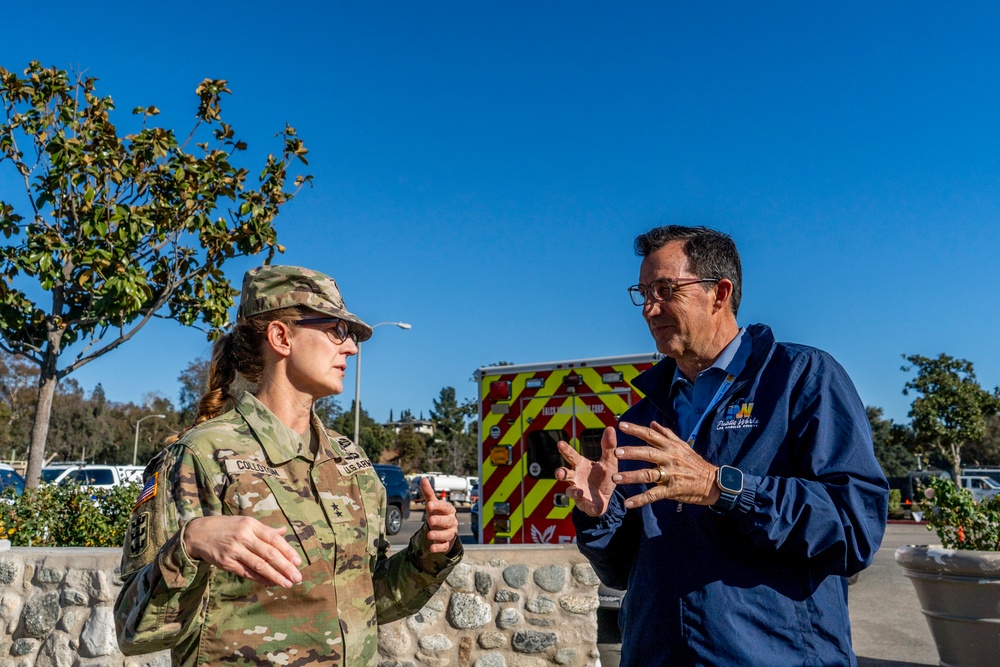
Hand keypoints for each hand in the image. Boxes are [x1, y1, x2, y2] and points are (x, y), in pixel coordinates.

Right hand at [183, 516, 302, 587]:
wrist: (198, 533)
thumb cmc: (227, 527)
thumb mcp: (246, 523)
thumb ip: (265, 530)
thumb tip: (283, 532)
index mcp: (251, 525)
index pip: (274, 539)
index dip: (288, 551)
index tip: (298, 562)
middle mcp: (244, 536)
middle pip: (269, 553)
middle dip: (285, 567)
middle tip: (297, 577)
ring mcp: (234, 550)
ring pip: (259, 565)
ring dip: (275, 576)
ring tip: (287, 583)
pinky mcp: (226, 562)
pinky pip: (246, 572)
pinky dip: (260, 579)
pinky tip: (270, 583)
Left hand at [420, 477, 457, 552]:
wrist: (443, 530)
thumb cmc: (438, 514)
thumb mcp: (432, 504)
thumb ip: (428, 493)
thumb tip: (423, 479)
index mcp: (449, 511)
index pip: (445, 507)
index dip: (438, 506)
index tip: (429, 505)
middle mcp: (452, 522)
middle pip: (448, 521)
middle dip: (439, 521)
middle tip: (430, 520)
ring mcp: (450, 533)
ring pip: (447, 535)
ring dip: (438, 535)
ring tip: (429, 535)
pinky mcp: (447, 544)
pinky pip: (445, 546)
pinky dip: (439, 548)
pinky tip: (432, 549)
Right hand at [554, 426, 617, 515]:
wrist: (607, 497)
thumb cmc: (604, 476)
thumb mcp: (610, 461)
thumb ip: (609, 446)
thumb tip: (610, 428)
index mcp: (580, 465)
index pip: (571, 456)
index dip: (565, 450)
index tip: (560, 443)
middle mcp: (576, 478)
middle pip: (565, 474)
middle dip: (561, 473)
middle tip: (560, 472)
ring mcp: (578, 491)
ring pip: (570, 491)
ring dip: (573, 491)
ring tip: (579, 491)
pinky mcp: (585, 504)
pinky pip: (585, 506)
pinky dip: (590, 506)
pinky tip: (595, 506)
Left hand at [611, 421, 719, 508]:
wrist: (713, 482)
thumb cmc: (695, 463)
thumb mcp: (683, 446)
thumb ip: (667, 434)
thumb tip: (653, 423)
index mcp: (671, 447)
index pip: (651, 435)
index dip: (636, 429)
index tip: (621, 425)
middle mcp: (669, 458)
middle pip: (648, 453)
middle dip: (631, 452)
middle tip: (616, 452)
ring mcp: (670, 474)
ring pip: (648, 474)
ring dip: (631, 476)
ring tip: (615, 478)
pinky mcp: (671, 490)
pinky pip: (654, 495)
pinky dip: (640, 499)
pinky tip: (628, 503)